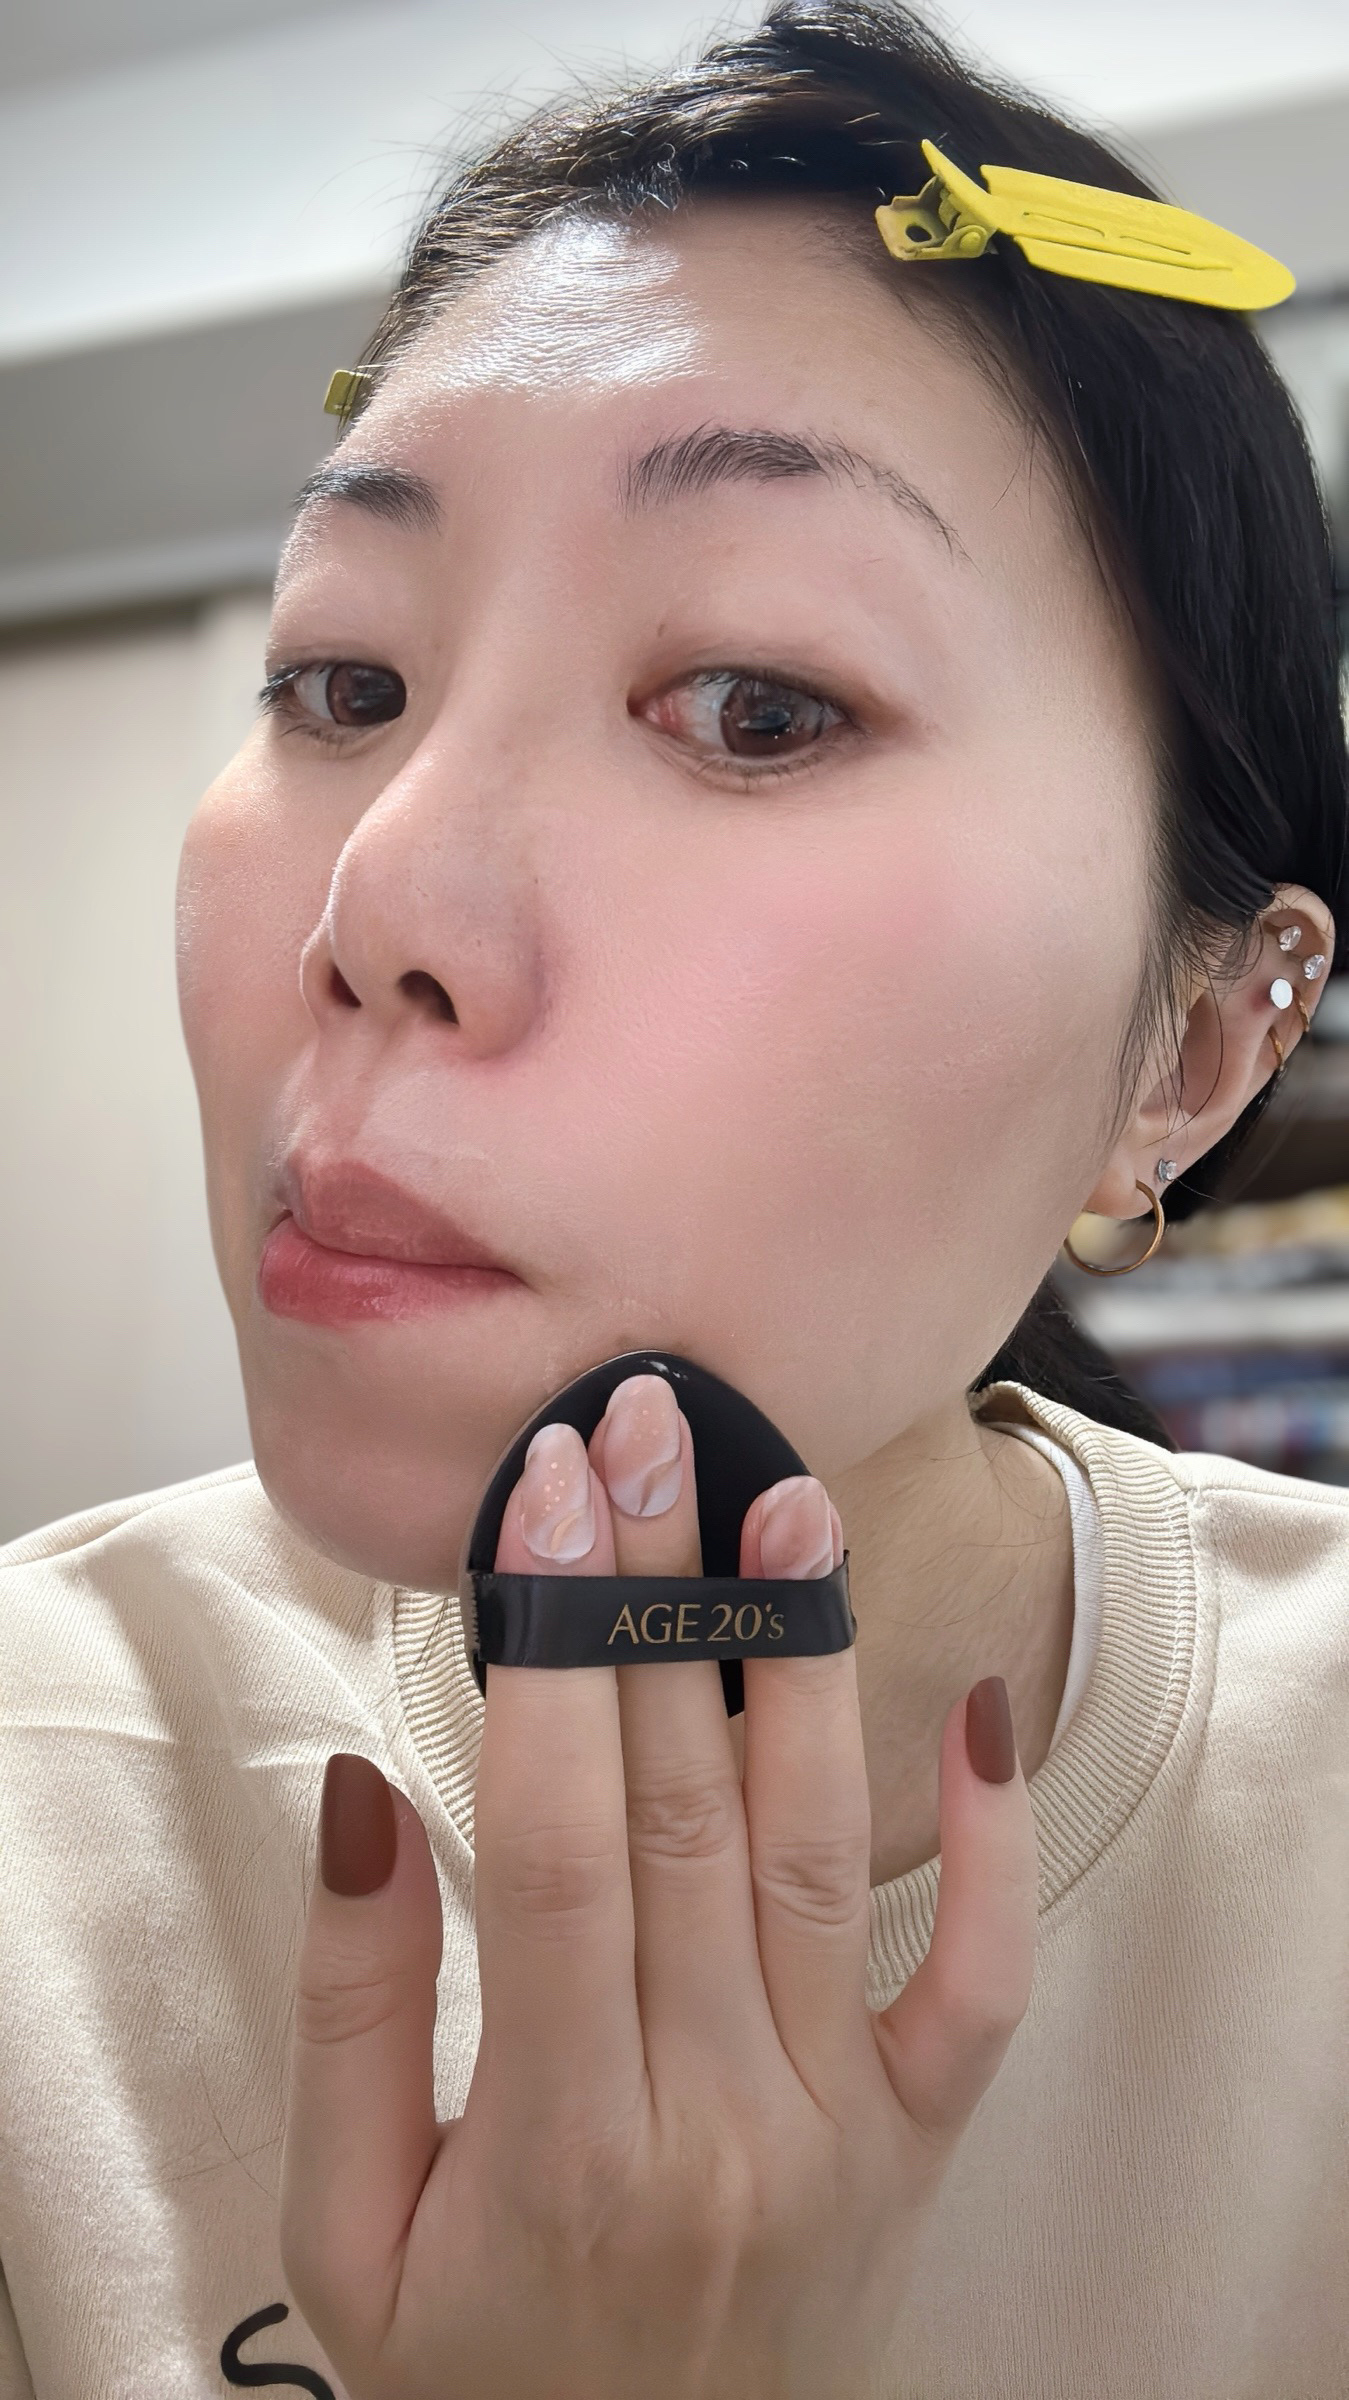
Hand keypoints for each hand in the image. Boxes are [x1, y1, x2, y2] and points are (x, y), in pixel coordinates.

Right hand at [280, 1373, 1037, 2398]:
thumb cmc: (476, 2384)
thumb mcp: (344, 2238)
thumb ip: (350, 2015)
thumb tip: (363, 1795)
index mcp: (556, 2143)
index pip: (554, 1842)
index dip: (549, 1649)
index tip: (544, 1490)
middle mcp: (715, 2116)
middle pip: (687, 1808)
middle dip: (660, 1594)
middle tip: (651, 1427)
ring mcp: (834, 2131)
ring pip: (822, 1855)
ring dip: (804, 1666)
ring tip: (788, 1506)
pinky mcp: (913, 2147)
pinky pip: (977, 1988)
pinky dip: (992, 1853)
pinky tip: (980, 1713)